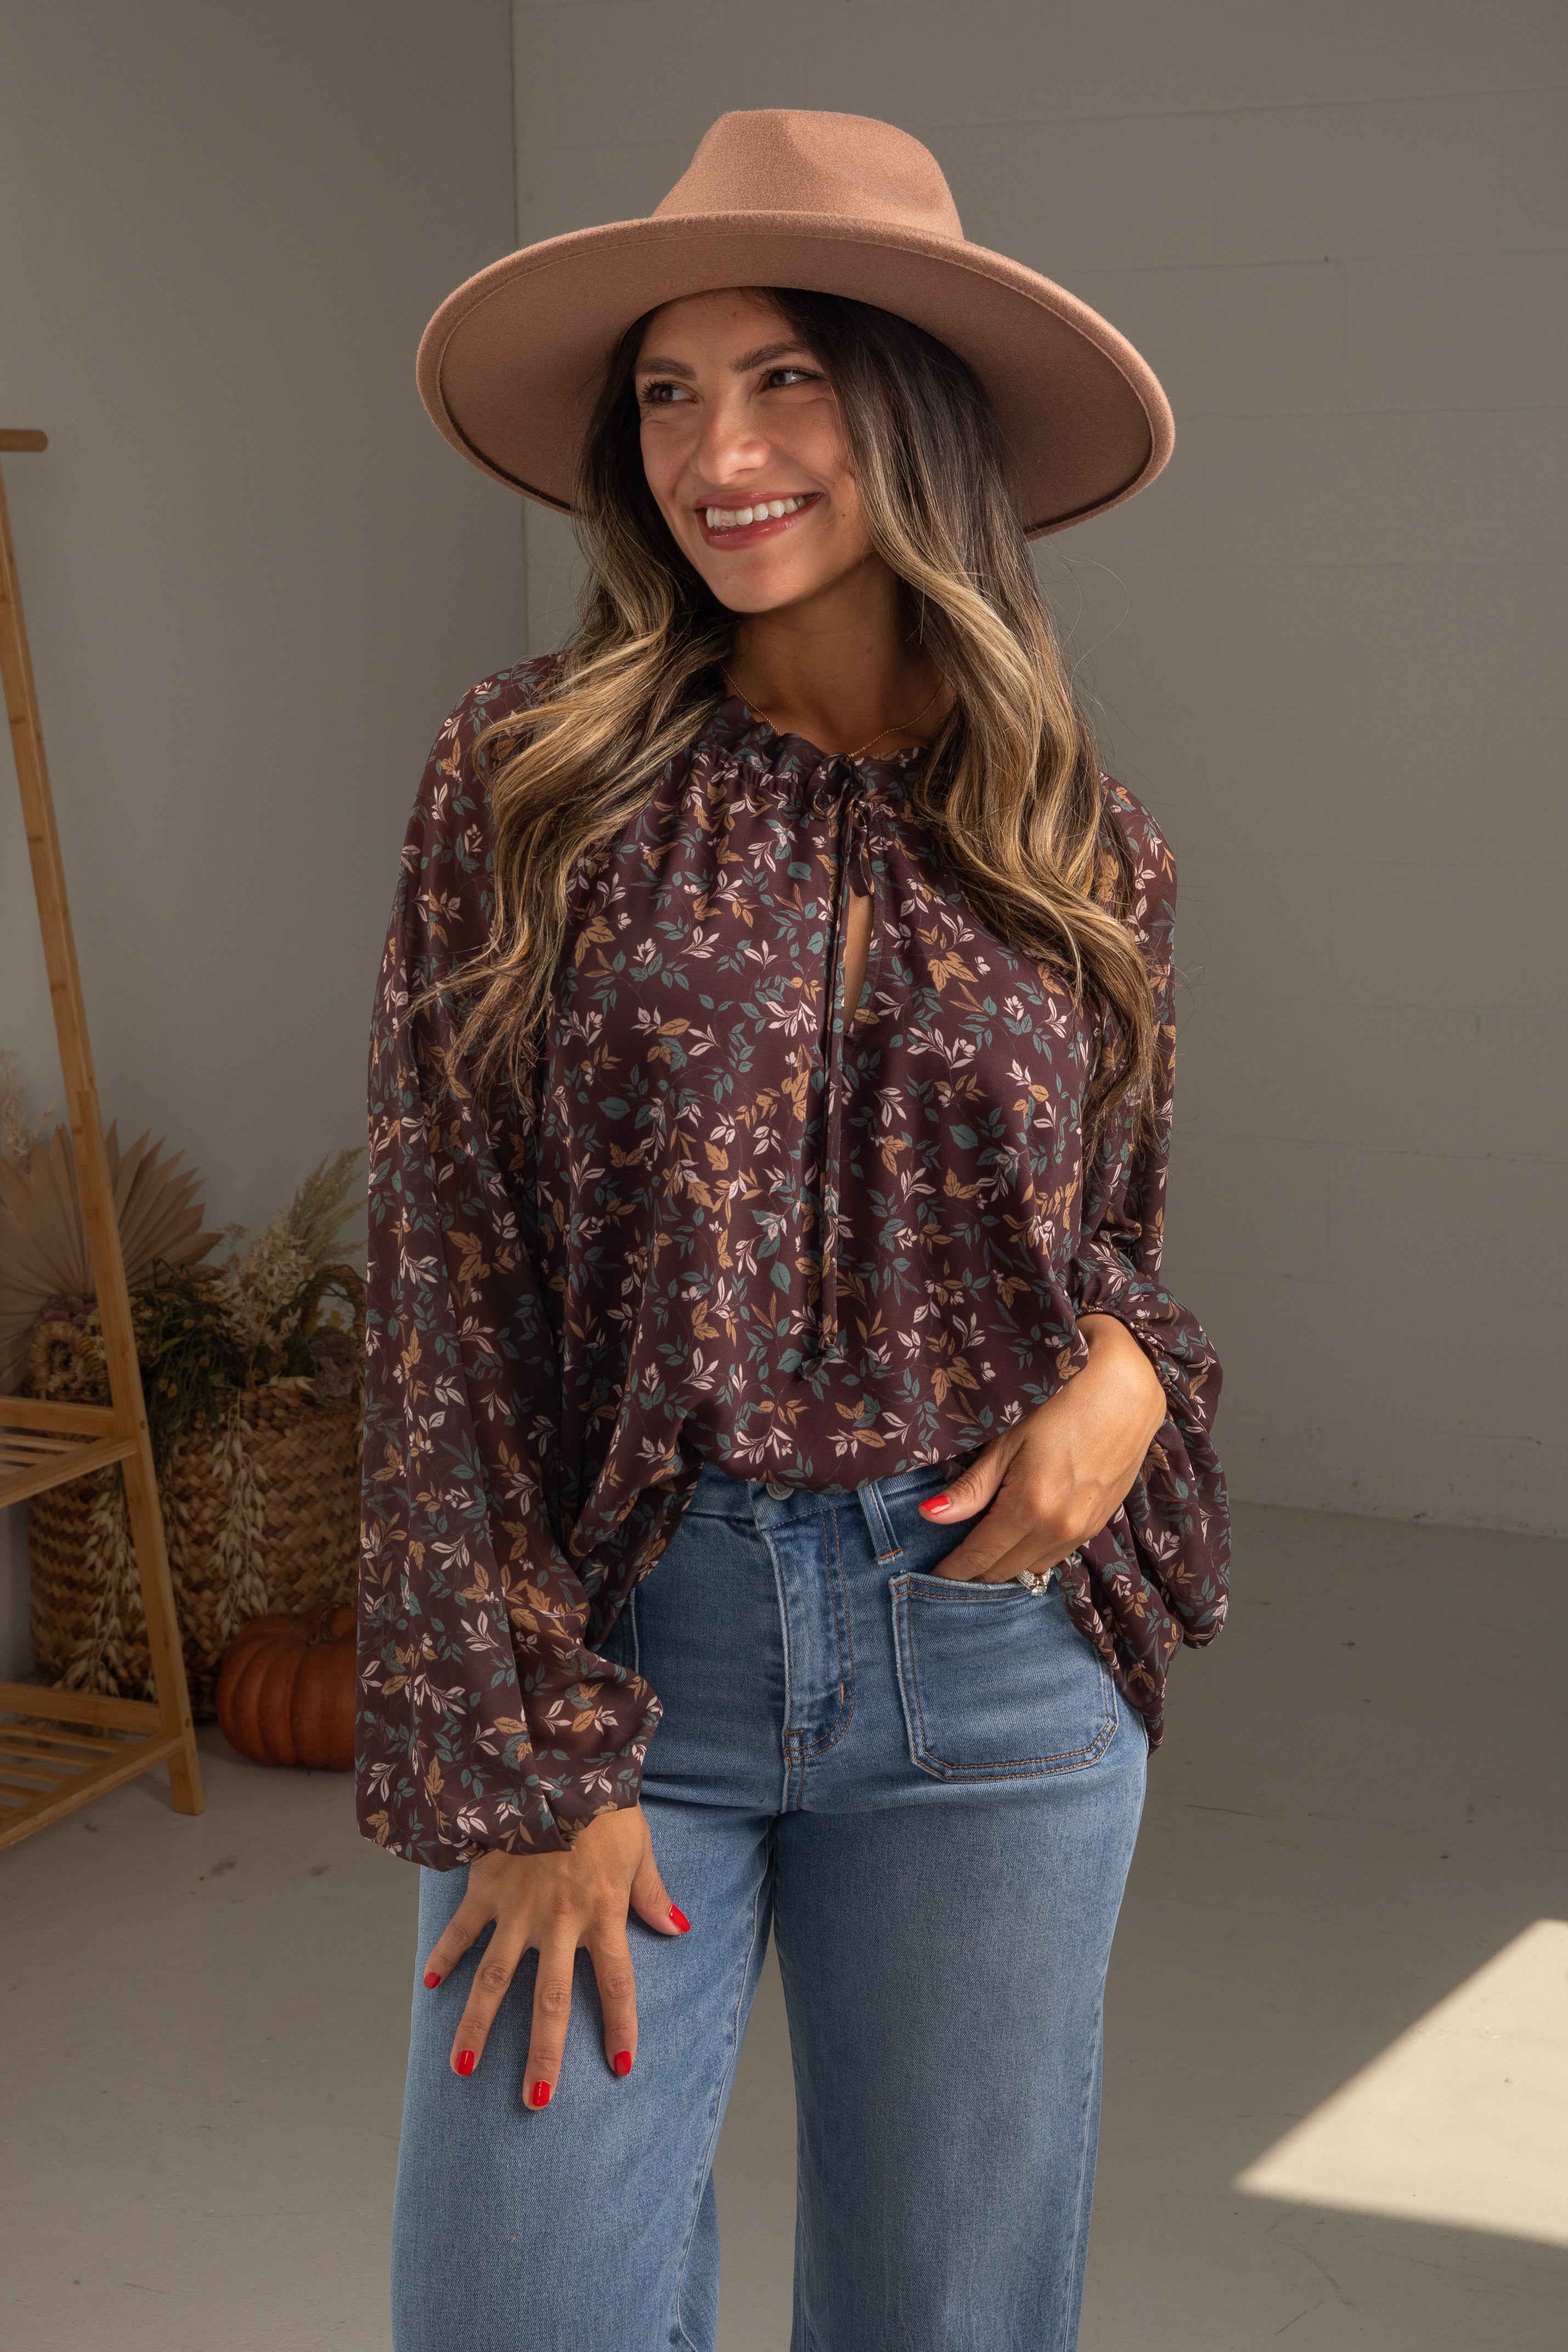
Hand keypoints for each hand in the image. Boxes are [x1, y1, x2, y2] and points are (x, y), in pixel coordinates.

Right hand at [419, 1802, 688, 2104]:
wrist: (557, 1763)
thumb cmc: (604, 1803)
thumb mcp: (639, 1846)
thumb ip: (652, 1892)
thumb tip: (679, 1927)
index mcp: (602, 1913)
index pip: (616, 1984)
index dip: (620, 2027)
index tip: (622, 2068)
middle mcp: (559, 1921)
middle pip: (550, 2001)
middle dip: (543, 2054)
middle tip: (535, 2101)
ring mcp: (518, 1908)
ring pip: (494, 1980)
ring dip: (477, 2026)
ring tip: (463, 2069)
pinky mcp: (486, 1887)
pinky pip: (461, 1930)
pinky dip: (444, 1955)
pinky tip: (430, 1985)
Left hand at [918, 1314, 1167, 1582]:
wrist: (1126, 1396)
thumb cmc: (1059, 1410)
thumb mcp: (1008, 1443)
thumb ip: (972, 1488)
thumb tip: (929, 1515)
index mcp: (1030, 1507)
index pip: (980, 1557)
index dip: (952, 1571)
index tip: (930, 1577)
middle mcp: (1058, 1528)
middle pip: (1004, 1571)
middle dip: (973, 1574)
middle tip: (949, 1565)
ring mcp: (1082, 1531)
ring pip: (1031, 1570)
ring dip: (1004, 1568)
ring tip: (980, 1555)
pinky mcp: (1097, 1527)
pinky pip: (1055, 1556)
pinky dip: (1032, 1556)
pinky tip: (1018, 1540)